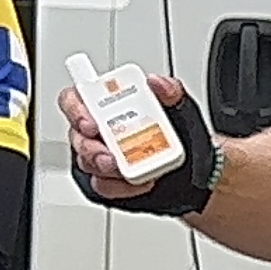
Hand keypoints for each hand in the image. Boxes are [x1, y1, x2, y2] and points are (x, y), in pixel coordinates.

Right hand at [65, 72, 220, 216]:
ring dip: (104, 168)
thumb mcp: (182, 107)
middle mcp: (98, 131)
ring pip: (87, 163)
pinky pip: (103, 186)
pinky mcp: (107, 181)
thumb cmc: (183, 136)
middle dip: (90, 147)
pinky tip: (137, 182)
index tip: (91, 122)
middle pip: (77, 136)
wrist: (196, 172)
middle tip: (109, 155)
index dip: (75, 109)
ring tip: (125, 170)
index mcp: (108, 105)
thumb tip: (156, 82)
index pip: (74, 99)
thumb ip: (170, 91)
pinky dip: (120, 187)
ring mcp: (100, 156)